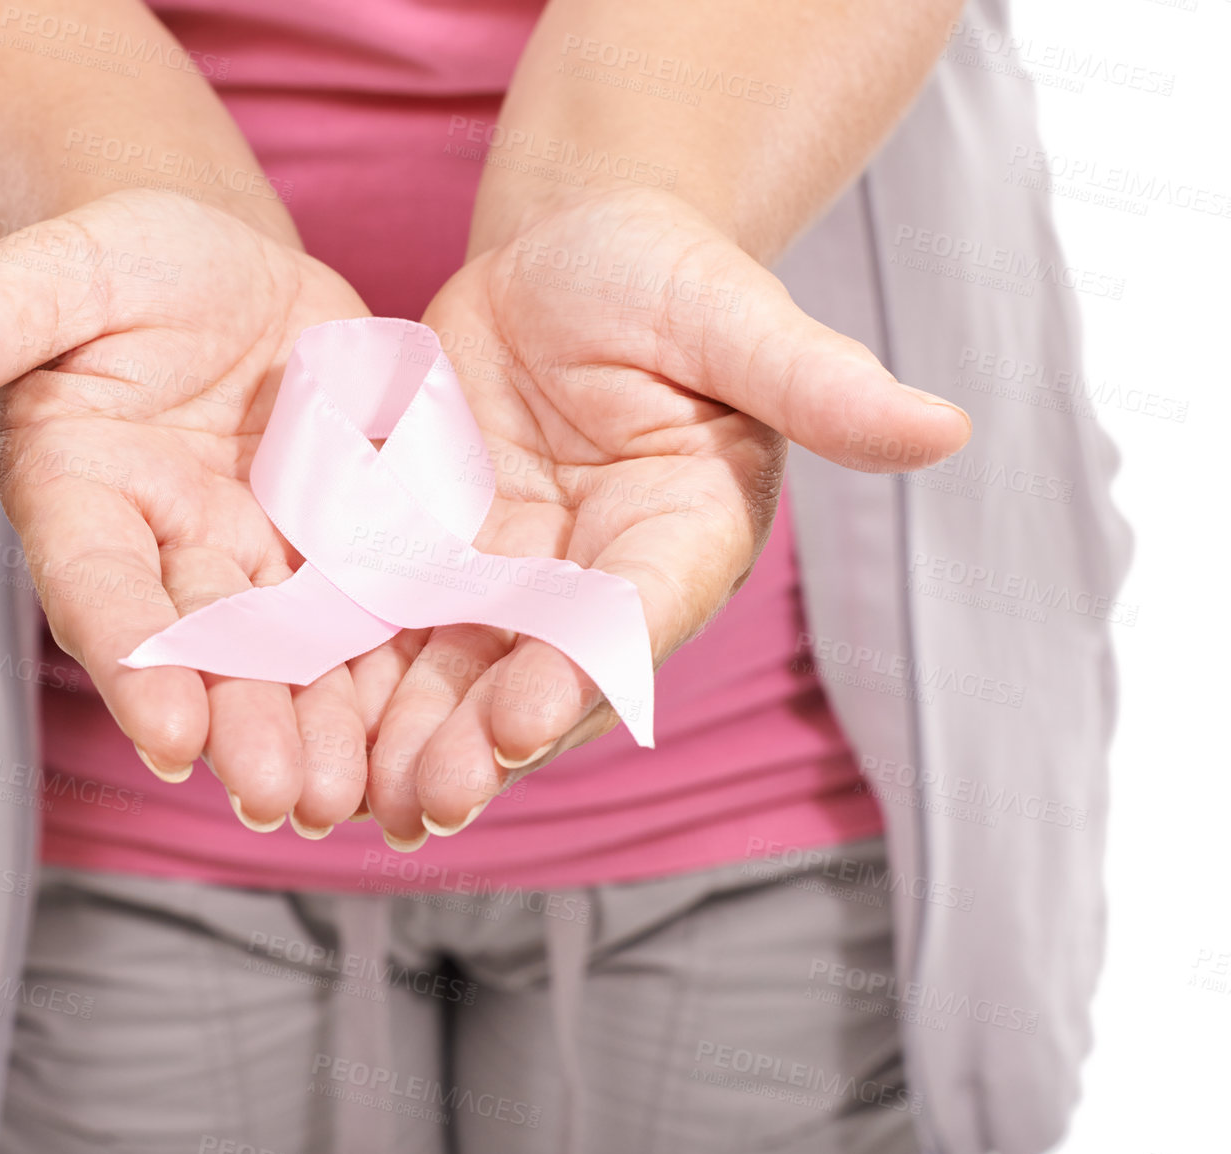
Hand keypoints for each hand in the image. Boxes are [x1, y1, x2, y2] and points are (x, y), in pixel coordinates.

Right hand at [0, 189, 373, 834]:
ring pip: (288, 652)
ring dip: (316, 728)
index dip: (132, 659)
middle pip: (204, 647)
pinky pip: (366, 611)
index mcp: (83, 498)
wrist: (222, 270)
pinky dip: (389, 672)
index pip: (100, 588)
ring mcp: (257, 555)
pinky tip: (424, 734)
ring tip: (350, 801)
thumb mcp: (49, 276)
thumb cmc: (118, 264)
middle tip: (279, 800)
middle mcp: (168, 548)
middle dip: (240, 723)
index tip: (170, 737)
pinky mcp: (336, 543)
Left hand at [359, 186, 970, 843]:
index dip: (581, 668)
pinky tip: (292, 718)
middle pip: (537, 673)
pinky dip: (344, 672)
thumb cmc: (667, 278)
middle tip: (421, 801)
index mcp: (682, 540)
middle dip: (479, 739)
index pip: (636, 617)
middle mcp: (596, 583)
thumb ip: (820, 383)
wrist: (568, 263)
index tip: (521, 716)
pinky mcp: (433, 559)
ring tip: (351, 800)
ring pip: (452, 670)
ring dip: (404, 736)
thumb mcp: (736, 317)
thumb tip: (949, 429)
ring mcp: (510, 580)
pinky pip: (385, 623)